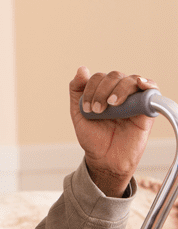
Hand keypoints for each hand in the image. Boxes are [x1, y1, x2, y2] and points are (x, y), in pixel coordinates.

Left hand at [70, 67, 156, 196]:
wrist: (105, 158)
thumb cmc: (93, 137)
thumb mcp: (78, 113)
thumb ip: (77, 90)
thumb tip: (82, 69)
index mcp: (103, 92)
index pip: (99, 77)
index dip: (90, 88)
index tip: (86, 108)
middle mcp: (119, 93)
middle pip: (114, 76)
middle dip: (102, 90)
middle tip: (97, 109)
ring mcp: (133, 99)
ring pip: (130, 80)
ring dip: (119, 89)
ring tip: (111, 105)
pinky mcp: (147, 108)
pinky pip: (151, 89)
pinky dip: (147, 83)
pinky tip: (140, 84)